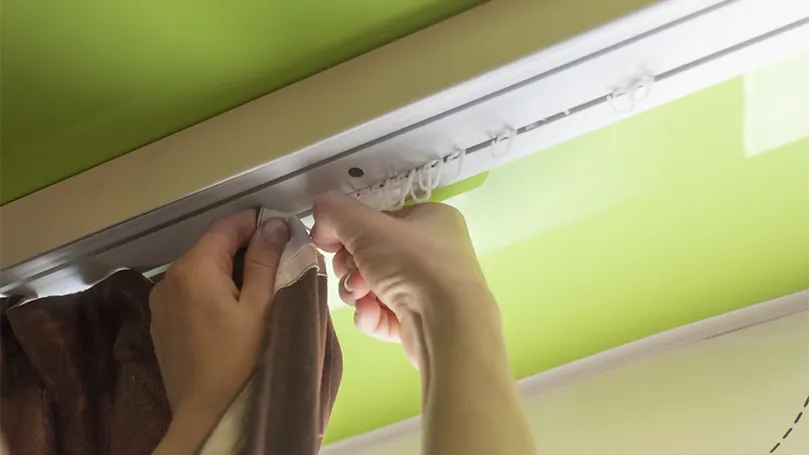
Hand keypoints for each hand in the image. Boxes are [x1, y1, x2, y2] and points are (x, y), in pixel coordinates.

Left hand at [149, 211, 288, 453]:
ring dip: (227, 270)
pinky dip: (211, 290)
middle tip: (277, 263)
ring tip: (258, 289)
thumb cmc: (241, 360)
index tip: (282, 232)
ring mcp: (161, 301)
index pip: (225, 226)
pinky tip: (232, 312)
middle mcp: (169, 278)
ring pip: (199, 269)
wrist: (207, 415)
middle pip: (210, 247)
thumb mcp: (262, 307)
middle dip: (243, 248)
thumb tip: (272, 224)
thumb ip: (265, 260)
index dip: (254, 223)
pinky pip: (189, 292)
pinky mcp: (162, 323)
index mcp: (193, 268)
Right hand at [312, 192, 534, 453]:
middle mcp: (434, 251)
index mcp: (432, 219)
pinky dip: (371, 314)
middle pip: (371, 254)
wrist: (448, 324)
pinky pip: (383, 313)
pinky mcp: (422, 321)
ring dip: (356, 292)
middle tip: (353, 275)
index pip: (378, 220)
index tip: (331, 245)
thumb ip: (334, 212)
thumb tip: (320, 227)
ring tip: (361, 298)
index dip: (349, 232)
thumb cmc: (413, 263)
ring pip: (373, 285)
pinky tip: (371, 316)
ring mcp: (430, 288)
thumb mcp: (366, 226)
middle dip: (352, 267)